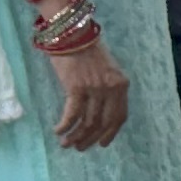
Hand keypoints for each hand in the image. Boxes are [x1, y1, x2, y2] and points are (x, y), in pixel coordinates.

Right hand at [45, 36, 127, 150]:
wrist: (72, 33)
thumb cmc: (86, 50)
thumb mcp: (106, 69)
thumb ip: (108, 88)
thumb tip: (99, 110)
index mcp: (121, 84)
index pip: (120, 116)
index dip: (111, 132)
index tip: (103, 143)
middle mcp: (111, 88)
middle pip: (103, 122)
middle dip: (91, 138)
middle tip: (80, 147)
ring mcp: (95, 89)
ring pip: (88, 121)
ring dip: (76, 136)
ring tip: (67, 144)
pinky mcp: (76, 88)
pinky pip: (72, 114)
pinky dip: (65, 125)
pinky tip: (58, 131)